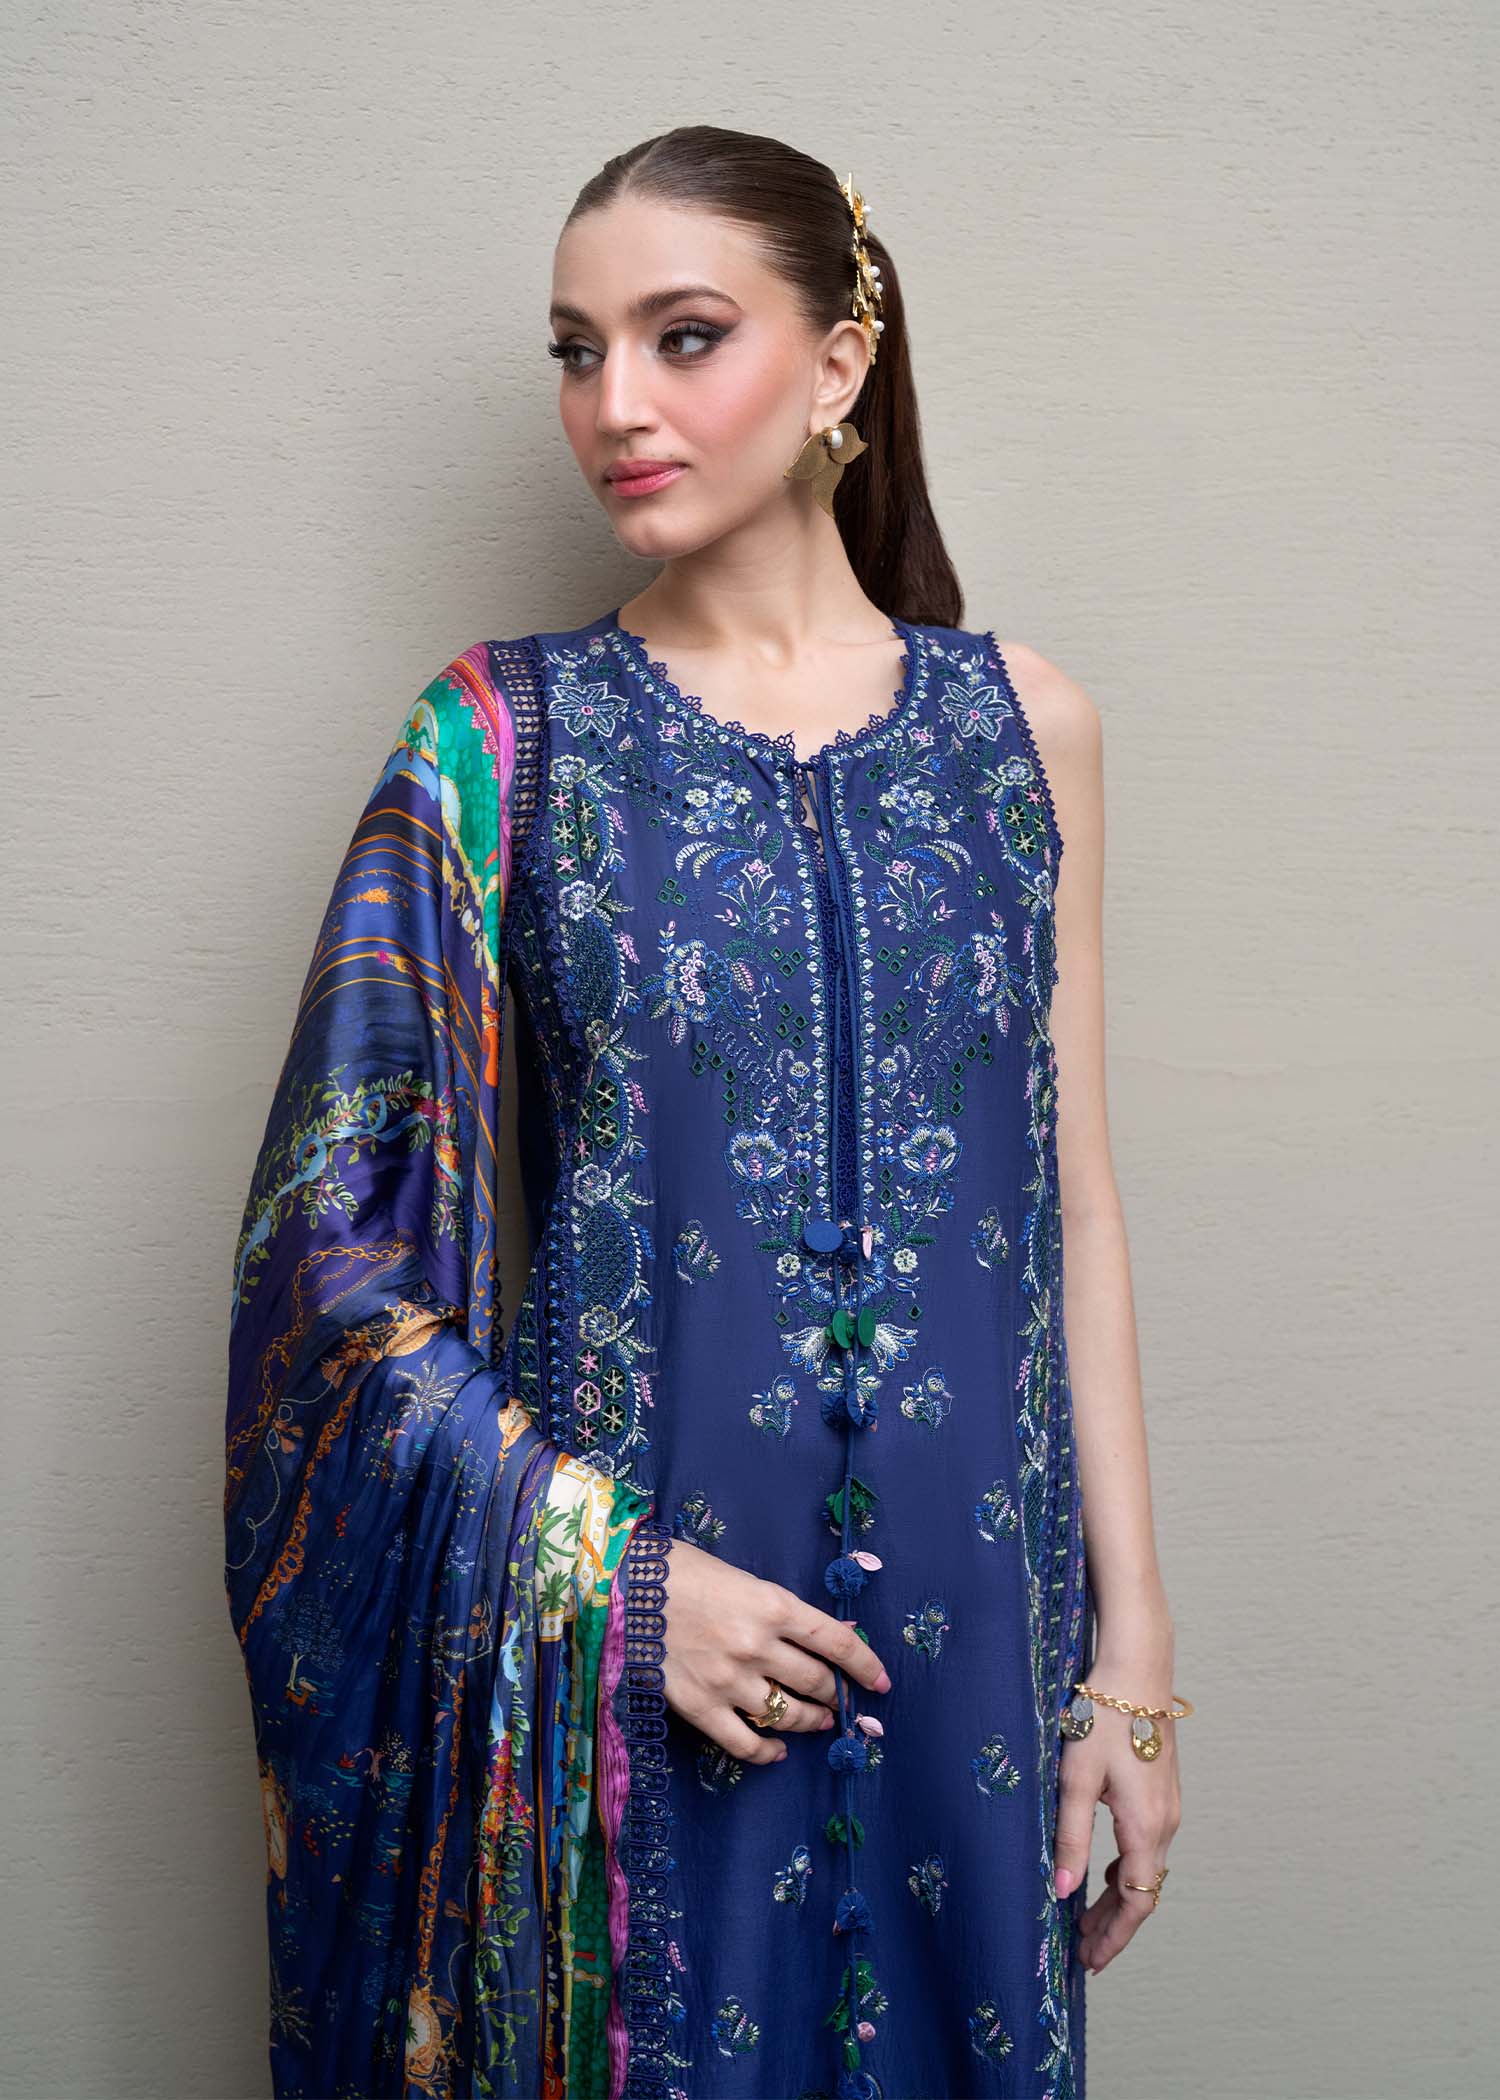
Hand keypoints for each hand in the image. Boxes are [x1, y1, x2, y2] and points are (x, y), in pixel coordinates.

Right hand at [657, 1536, 892, 1765]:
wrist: (622, 1585)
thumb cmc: (683, 1572)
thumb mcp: (744, 1580)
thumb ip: (783, 1612)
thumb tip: (827, 1638)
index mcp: (772, 1604)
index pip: (836, 1642)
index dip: (866, 1665)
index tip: (881, 1682)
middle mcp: (757, 1645)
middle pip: (816, 1682)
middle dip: (836, 1695)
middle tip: (841, 1701)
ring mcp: (728, 1679)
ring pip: (787, 1715)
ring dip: (810, 1722)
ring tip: (817, 1721)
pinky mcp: (699, 1706)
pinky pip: (745, 1743)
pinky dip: (767, 1753)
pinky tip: (777, 1751)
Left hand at [1053, 1638, 1182, 1974]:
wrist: (1138, 1668)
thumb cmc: (1103, 1718)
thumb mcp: (1076, 1778)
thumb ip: (1071, 1837)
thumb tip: (1063, 1891)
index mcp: (1146, 1828)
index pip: (1135, 1902)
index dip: (1114, 1937)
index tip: (1090, 1962)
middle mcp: (1166, 1823)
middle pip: (1142, 1891)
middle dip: (1112, 1924)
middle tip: (1083, 1951)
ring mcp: (1169, 1806)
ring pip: (1146, 1868)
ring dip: (1117, 1897)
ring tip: (1085, 1919)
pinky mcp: (1163, 1790)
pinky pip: (1148, 1845)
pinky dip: (1126, 1868)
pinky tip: (1103, 1870)